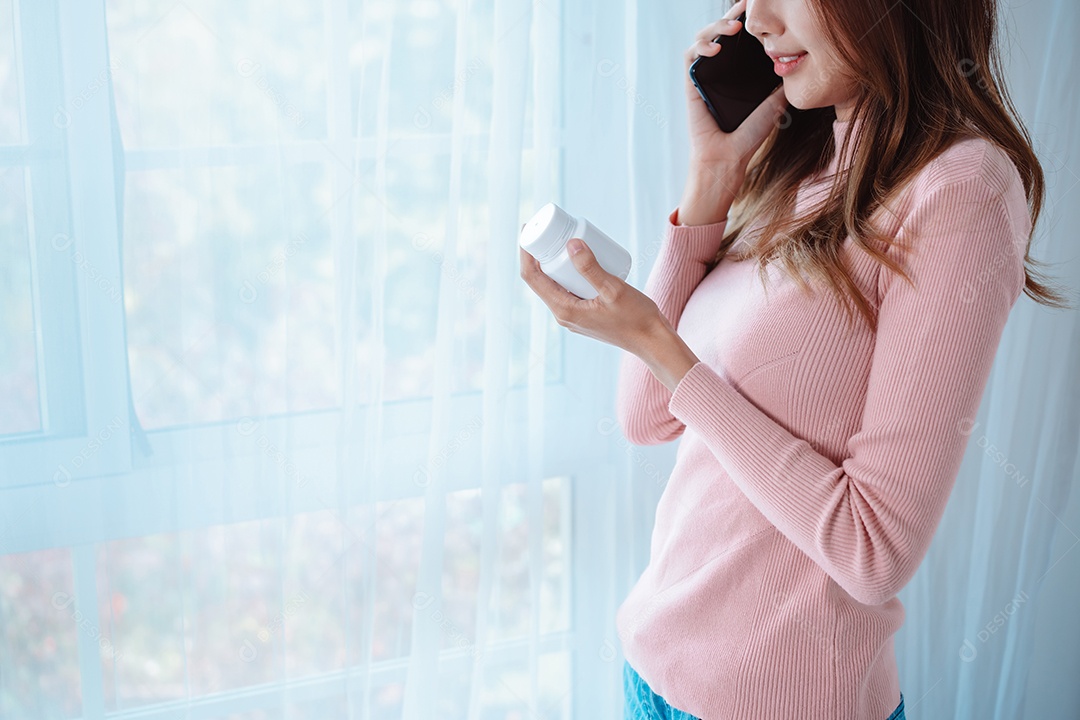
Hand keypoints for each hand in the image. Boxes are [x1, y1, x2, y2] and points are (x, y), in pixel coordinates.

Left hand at [519, 238, 699, 390]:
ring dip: (555, 263)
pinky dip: (568, 273)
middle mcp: (564, 315)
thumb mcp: (613, 289)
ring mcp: (574, 317)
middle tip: (550, 229)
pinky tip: (579, 259)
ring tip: (564, 239)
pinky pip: (569, 290)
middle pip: (541, 280)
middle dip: (541, 253)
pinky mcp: (584, 315)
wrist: (652, 342)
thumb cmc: (636, 318)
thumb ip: (590, 267)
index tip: (528, 228)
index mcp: (564, 310)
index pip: (532, 278)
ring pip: (555, 285)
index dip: (525, 252)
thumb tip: (570, 243)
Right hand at [684, 0, 789, 185]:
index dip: (745, 20)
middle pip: (721, 32)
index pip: (739, 40)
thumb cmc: (748, 136)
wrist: (728, 157)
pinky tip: (717, 47)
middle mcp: (719, 72)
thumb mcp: (774, 104)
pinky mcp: (691, 84)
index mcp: (736, 75)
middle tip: (746, 6)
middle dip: (731, 15)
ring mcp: (704, 76)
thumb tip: (799, 63)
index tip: (757, 8)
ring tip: (735, 26)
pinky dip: (701, 46)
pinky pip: (690, 56)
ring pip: (703, 38)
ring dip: (717, 26)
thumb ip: (781, 84)